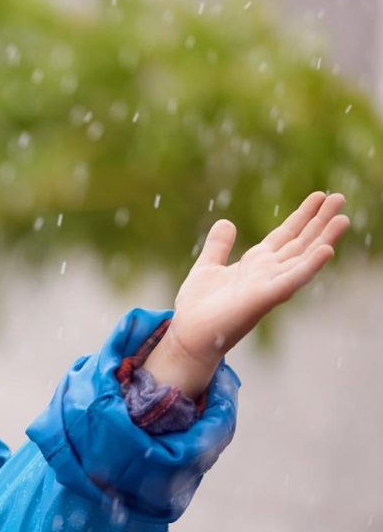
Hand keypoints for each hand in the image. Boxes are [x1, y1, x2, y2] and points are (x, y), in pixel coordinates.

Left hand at [144, 191, 349, 397]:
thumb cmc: (197, 307)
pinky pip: (292, 280)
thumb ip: (218, 246)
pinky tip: (326, 250)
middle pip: (300, 242)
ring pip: (303, 258)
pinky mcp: (264, 298)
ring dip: (324, 239)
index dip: (302, 216)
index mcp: (256, 264)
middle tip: (340, 197)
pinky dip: (309, 265)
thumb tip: (226, 222)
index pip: (285, 235)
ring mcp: (269, 285)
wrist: (187, 335)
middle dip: (320, 221)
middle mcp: (268, 273)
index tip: (319, 196)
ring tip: (343, 218)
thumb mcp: (206, 267)